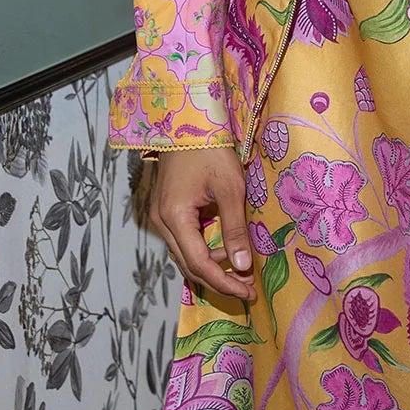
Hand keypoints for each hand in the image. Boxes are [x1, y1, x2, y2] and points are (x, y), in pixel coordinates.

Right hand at [149, 148, 255, 302]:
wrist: (187, 119)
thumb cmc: (210, 149)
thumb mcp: (230, 188)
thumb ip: (235, 229)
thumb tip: (243, 266)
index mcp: (175, 218)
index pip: (199, 264)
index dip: (224, 282)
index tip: (248, 291)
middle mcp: (162, 222)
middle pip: (188, 265)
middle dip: (218, 280)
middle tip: (247, 288)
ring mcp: (161, 215)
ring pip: (184, 255)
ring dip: (210, 267)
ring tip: (240, 271)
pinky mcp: (166, 208)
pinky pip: (183, 240)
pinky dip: (203, 251)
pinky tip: (224, 250)